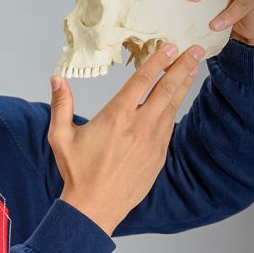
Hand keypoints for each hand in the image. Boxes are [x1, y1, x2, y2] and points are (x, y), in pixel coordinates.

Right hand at [48, 43, 201, 236]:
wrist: (96, 206)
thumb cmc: (77, 172)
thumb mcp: (60, 137)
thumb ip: (61, 105)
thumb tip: (57, 78)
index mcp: (116, 117)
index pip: (142, 81)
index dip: (158, 61)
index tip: (170, 46)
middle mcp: (139, 126)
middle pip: (166, 89)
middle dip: (182, 67)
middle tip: (196, 50)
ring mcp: (153, 141)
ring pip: (172, 107)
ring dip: (183, 85)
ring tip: (192, 69)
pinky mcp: (159, 156)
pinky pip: (169, 126)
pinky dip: (174, 109)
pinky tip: (176, 101)